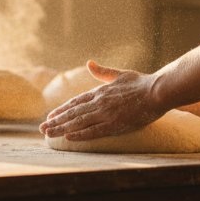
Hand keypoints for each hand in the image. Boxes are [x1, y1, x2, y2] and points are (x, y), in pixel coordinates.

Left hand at [39, 60, 167, 140]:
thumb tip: (89, 63)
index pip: (76, 102)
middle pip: (73, 113)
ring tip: (49, 134)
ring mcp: (106, 113)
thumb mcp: (119, 74)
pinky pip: (93, 131)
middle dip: (56, 121)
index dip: (62, 110)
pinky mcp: (115, 124)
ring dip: (62, 128)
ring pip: (79, 122)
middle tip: (42, 129)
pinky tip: (68, 138)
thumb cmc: (141, 82)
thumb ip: (103, 71)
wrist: (157, 90)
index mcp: (100, 92)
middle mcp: (99, 102)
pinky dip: (80, 134)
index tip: (50, 116)